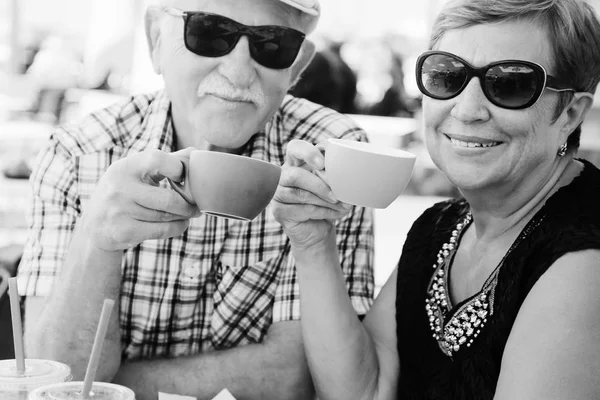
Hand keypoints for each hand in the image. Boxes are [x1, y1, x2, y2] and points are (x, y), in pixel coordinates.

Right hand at [80, 148, 199, 251]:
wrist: (94, 225)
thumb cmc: (124, 193)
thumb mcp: (134, 173)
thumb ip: (164, 162)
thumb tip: (194, 153)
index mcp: (124, 167)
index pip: (157, 159)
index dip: (177, 168)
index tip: (184, 177)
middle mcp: (119, 188)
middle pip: (168, 199)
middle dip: (188, 204)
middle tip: (197, 205)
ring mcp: (120, 211)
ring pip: (167, 216)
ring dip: (183, 216)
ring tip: (189, 214)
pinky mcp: (124, 231)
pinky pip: (162, 230)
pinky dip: (178, 228)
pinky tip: (180, 224)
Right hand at [272, 139, 351, 250]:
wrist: (318, 230)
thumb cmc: (326, 203)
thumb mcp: (332, 184)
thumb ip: (333, 174)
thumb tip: (344, 174)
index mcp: (296, 163)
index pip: (294, 148)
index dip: (307, 153)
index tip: (323, 164)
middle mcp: (283, 176)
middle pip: (295, 175)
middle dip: (319, 185)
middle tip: (337, 195)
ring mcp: (278, 194)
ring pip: (301, 194)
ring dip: (325, 201)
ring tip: (342, 206)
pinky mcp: (279, 212)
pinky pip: (304, 209)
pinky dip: (324, 212)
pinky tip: (336, 213)